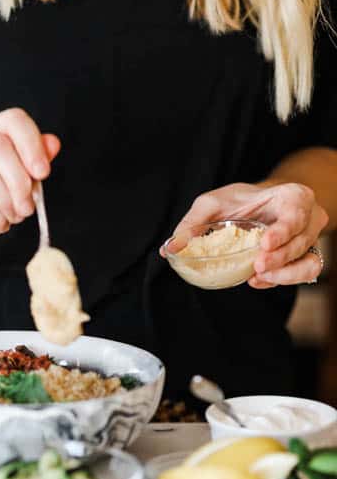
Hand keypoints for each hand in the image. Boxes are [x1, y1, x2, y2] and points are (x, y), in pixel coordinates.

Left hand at [167, 182, 327, 287]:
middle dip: (280, 258)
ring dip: (284, 275)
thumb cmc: (240, 201)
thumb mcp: (213, 203)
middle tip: (257, 267)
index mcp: (292, 197)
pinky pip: (304, 275)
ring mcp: (309, 240)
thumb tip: (169, 249)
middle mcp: (307, 218)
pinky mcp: (304, 259)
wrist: (261, 206)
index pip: (296, 213)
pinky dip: (283, 281)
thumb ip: (193, 222)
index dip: (284, 230)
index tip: (264, 243)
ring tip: (258, 277)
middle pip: (301, 242)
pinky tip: (258, 281)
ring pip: (308, 263)